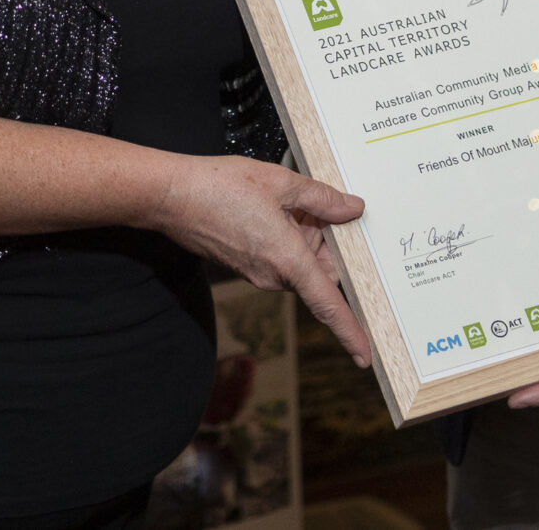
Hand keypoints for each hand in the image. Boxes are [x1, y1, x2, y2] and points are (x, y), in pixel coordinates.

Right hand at [151, 155, 371, 366]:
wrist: (171, 196)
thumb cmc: (220, 186)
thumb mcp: (280, 182)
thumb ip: (321, 198)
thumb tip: (353, 209)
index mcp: (287, 259)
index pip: (328, 304)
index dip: (350, 331)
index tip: (366, 356)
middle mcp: (274, 275)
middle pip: (320, 274)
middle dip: (333, 247)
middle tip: (337, 211)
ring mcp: (258, 273)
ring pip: (300, 263)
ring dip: (309, 237)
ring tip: (297, 200)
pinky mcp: (246, 266)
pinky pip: (282, 258)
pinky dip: (290, 237)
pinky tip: (280, 207)